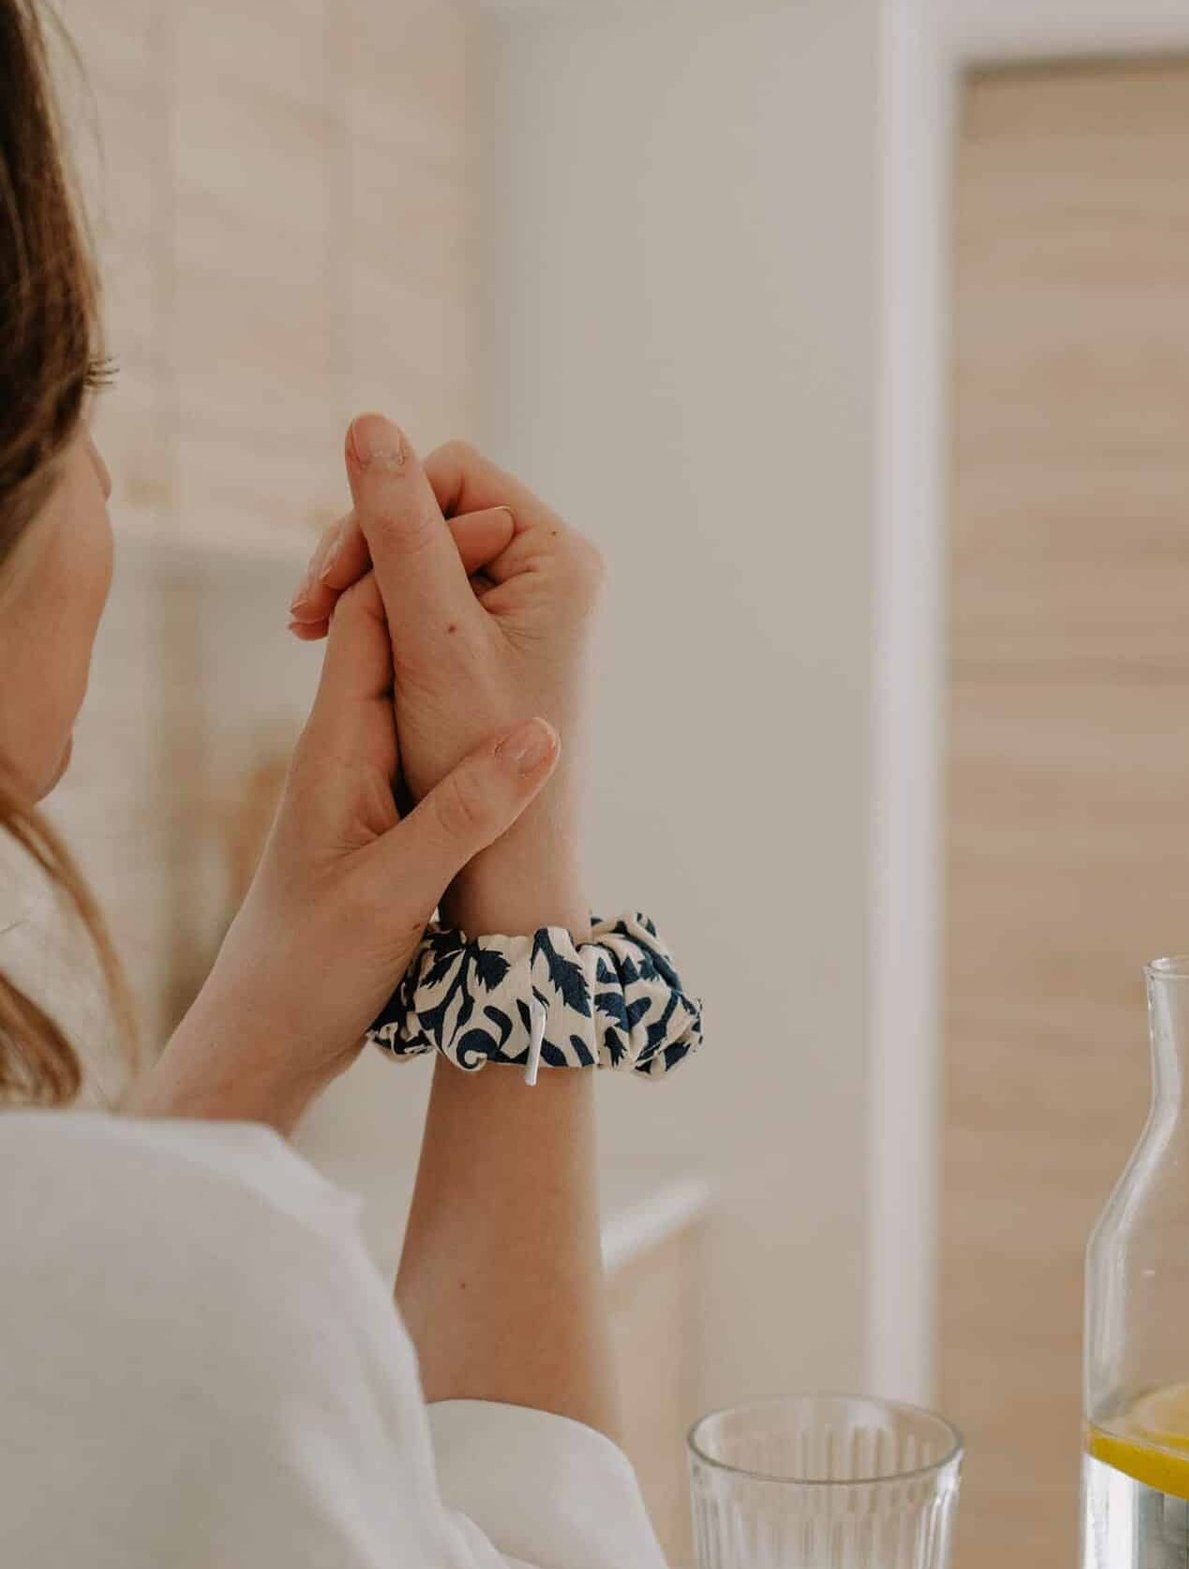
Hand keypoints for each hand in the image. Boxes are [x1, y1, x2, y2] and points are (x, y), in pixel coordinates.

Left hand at [134, 568, 558, 1133]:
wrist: (265, 1042)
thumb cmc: (310, 971)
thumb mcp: (393, 893)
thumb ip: (464, 813)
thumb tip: (540, 731)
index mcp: (338, 746)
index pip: (378, 614)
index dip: (431, 556)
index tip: (505, 526)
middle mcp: (348, 750)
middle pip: (399, 633)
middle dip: (456, 585)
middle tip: (534, 552)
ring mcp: (368, 785)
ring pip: (421, 689)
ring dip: (472, 649)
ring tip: (542, 616)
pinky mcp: (387, 823)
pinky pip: (435, 743)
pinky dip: (477, 716)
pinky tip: (526, 722)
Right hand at [289, 415, 603, 935]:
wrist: (510, 867)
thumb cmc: (476, 759)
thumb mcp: (428, 635)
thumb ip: (398, 529)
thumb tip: (366, 419)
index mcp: (563, 556)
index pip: (451, 474)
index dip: (377, 512)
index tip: (324, 586)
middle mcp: (561, 571)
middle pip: (438, 510)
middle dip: (364, 551)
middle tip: (303, 620)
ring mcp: (537, 606)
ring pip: (427, 554)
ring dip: (365, 583)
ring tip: (311, 634)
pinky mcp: (508, 639)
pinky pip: (435, 596)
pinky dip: (384, 615)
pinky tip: (342, 649)